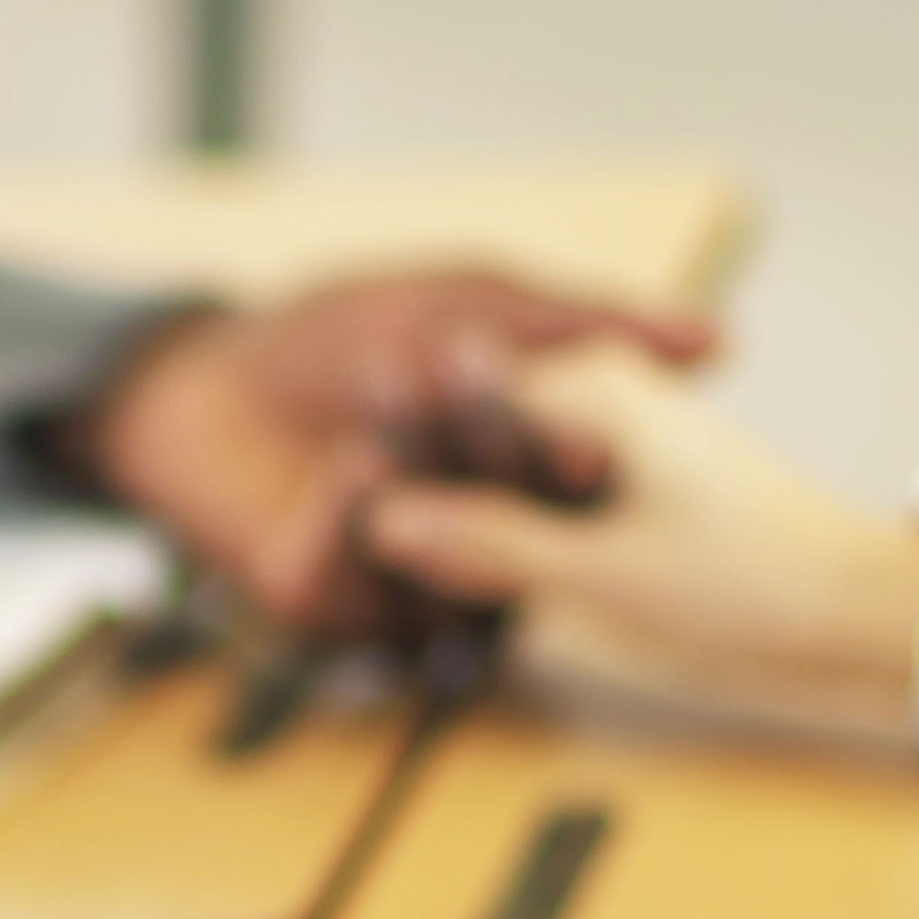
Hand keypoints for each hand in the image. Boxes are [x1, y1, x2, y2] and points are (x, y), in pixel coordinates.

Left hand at [66, 270, 717, 642]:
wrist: (199, 377)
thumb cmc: (336, 335)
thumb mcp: (470, 302)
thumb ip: (584, 322)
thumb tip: (719, 342)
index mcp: (522, 468)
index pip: (576, 478)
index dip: (575, 456)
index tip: (579, 435)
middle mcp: (482, 536)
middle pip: (521, 529)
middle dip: (493, 462)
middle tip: (454, 400)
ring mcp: (413, 585)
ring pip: (454, 565)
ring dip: (425, 485)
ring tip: (385, 421)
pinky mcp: (342, 616)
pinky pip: (375, 585)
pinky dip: (359, 515)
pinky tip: (346, 466)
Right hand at [355, 346, 918, 733]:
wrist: (873, 626)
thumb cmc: (765, 583)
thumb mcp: (611, 573)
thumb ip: (495, 544)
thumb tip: (387, 519)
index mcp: (597, 395)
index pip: (459, 404)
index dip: (394, 452)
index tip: (335, 501)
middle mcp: (601, 418)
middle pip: (475, 452)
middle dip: (418, 500)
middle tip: (341, 555)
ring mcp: (614, 473)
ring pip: (503, 497)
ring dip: (457, 541)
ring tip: (388, 589)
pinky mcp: (629, 526)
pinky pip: (535, 535)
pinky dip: (500, 565)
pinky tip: (460, 609)